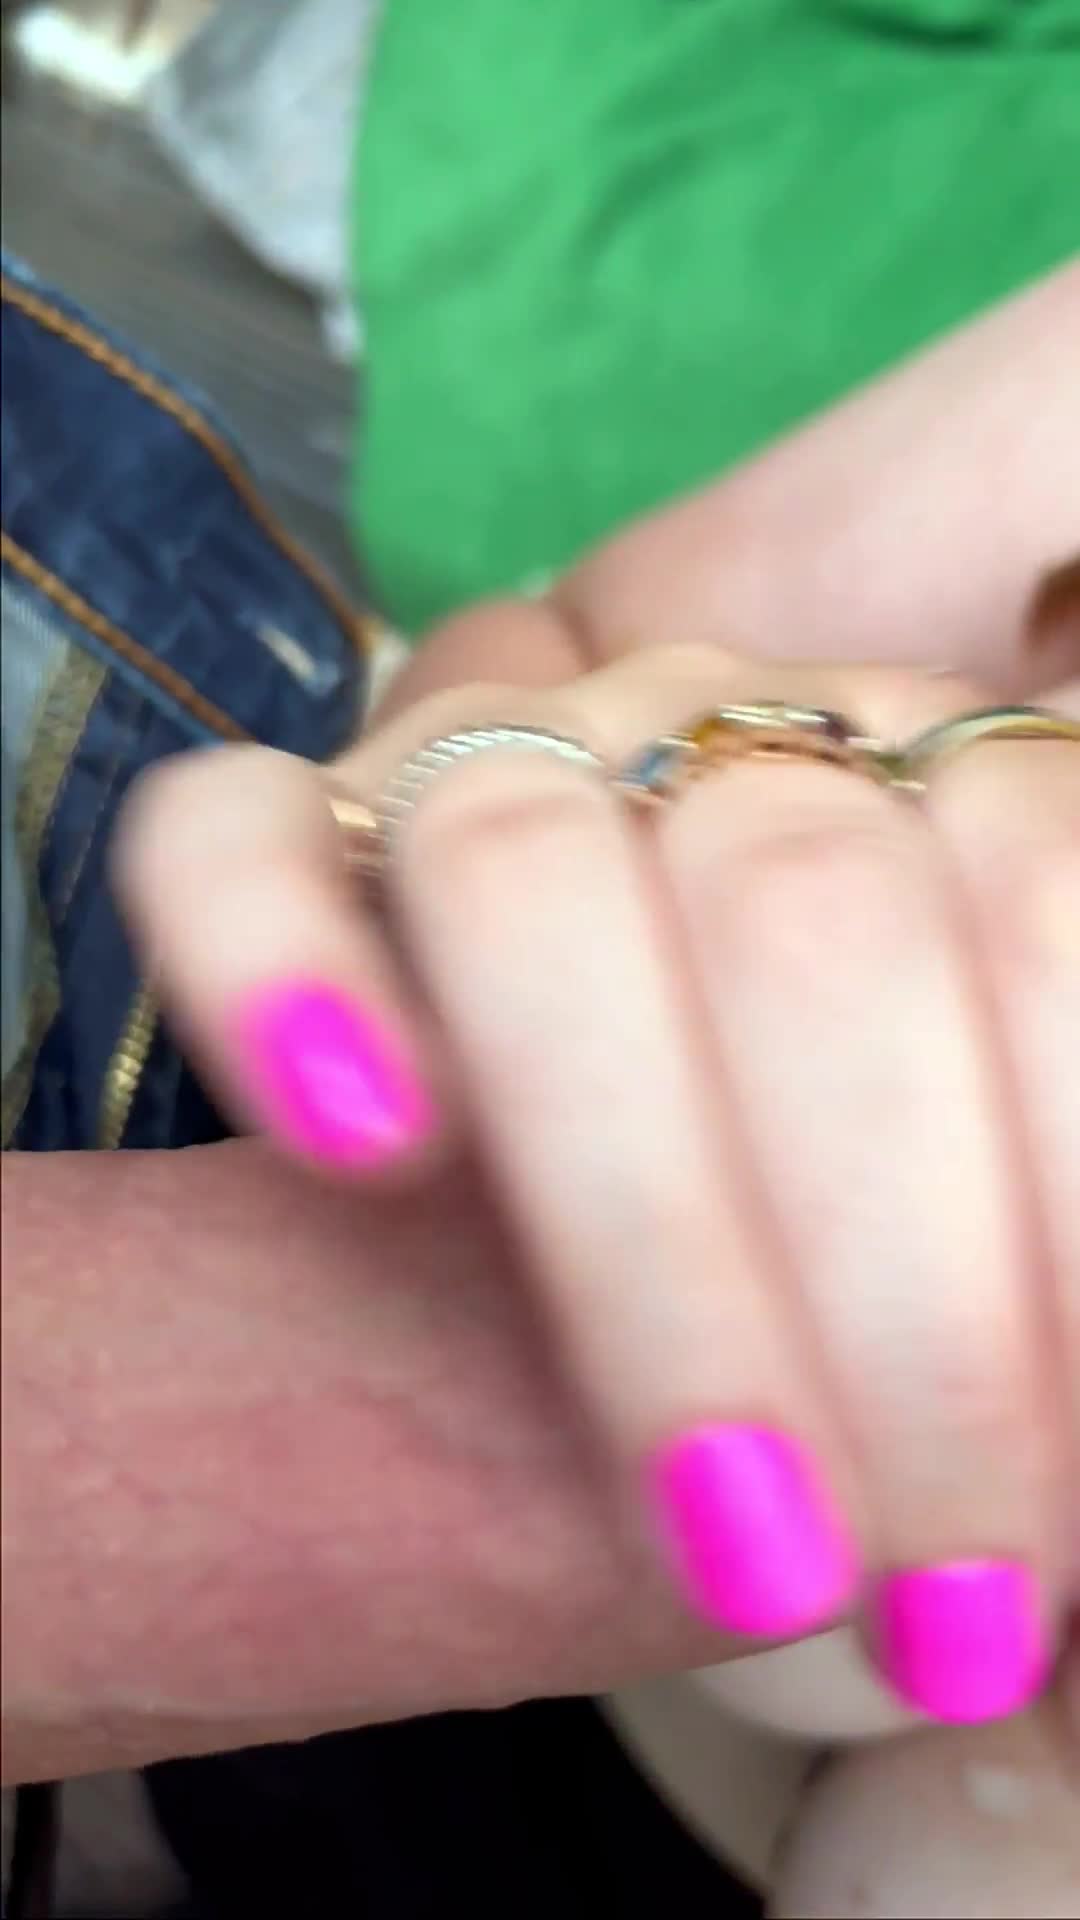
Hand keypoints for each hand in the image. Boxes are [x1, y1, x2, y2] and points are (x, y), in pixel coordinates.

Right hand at [117, 636, 1079, 1726]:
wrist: (647, 1227)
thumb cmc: (863, 1269)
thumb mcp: (1007, 1264)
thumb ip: (1047, 1281)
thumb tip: (1072, 1488)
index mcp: (965, 798)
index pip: (1038, 904)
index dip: (1062, 1206)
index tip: (1036, 1539)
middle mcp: (742, 746)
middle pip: (801, 915)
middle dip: (895, 1293)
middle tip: (935, 1613)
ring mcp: (513, 760)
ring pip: (520, 873)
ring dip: (640, 1223)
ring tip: (728, 1534)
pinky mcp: (310, 834)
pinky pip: (229, 833)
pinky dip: (271, 968)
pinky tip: (363, 1149)